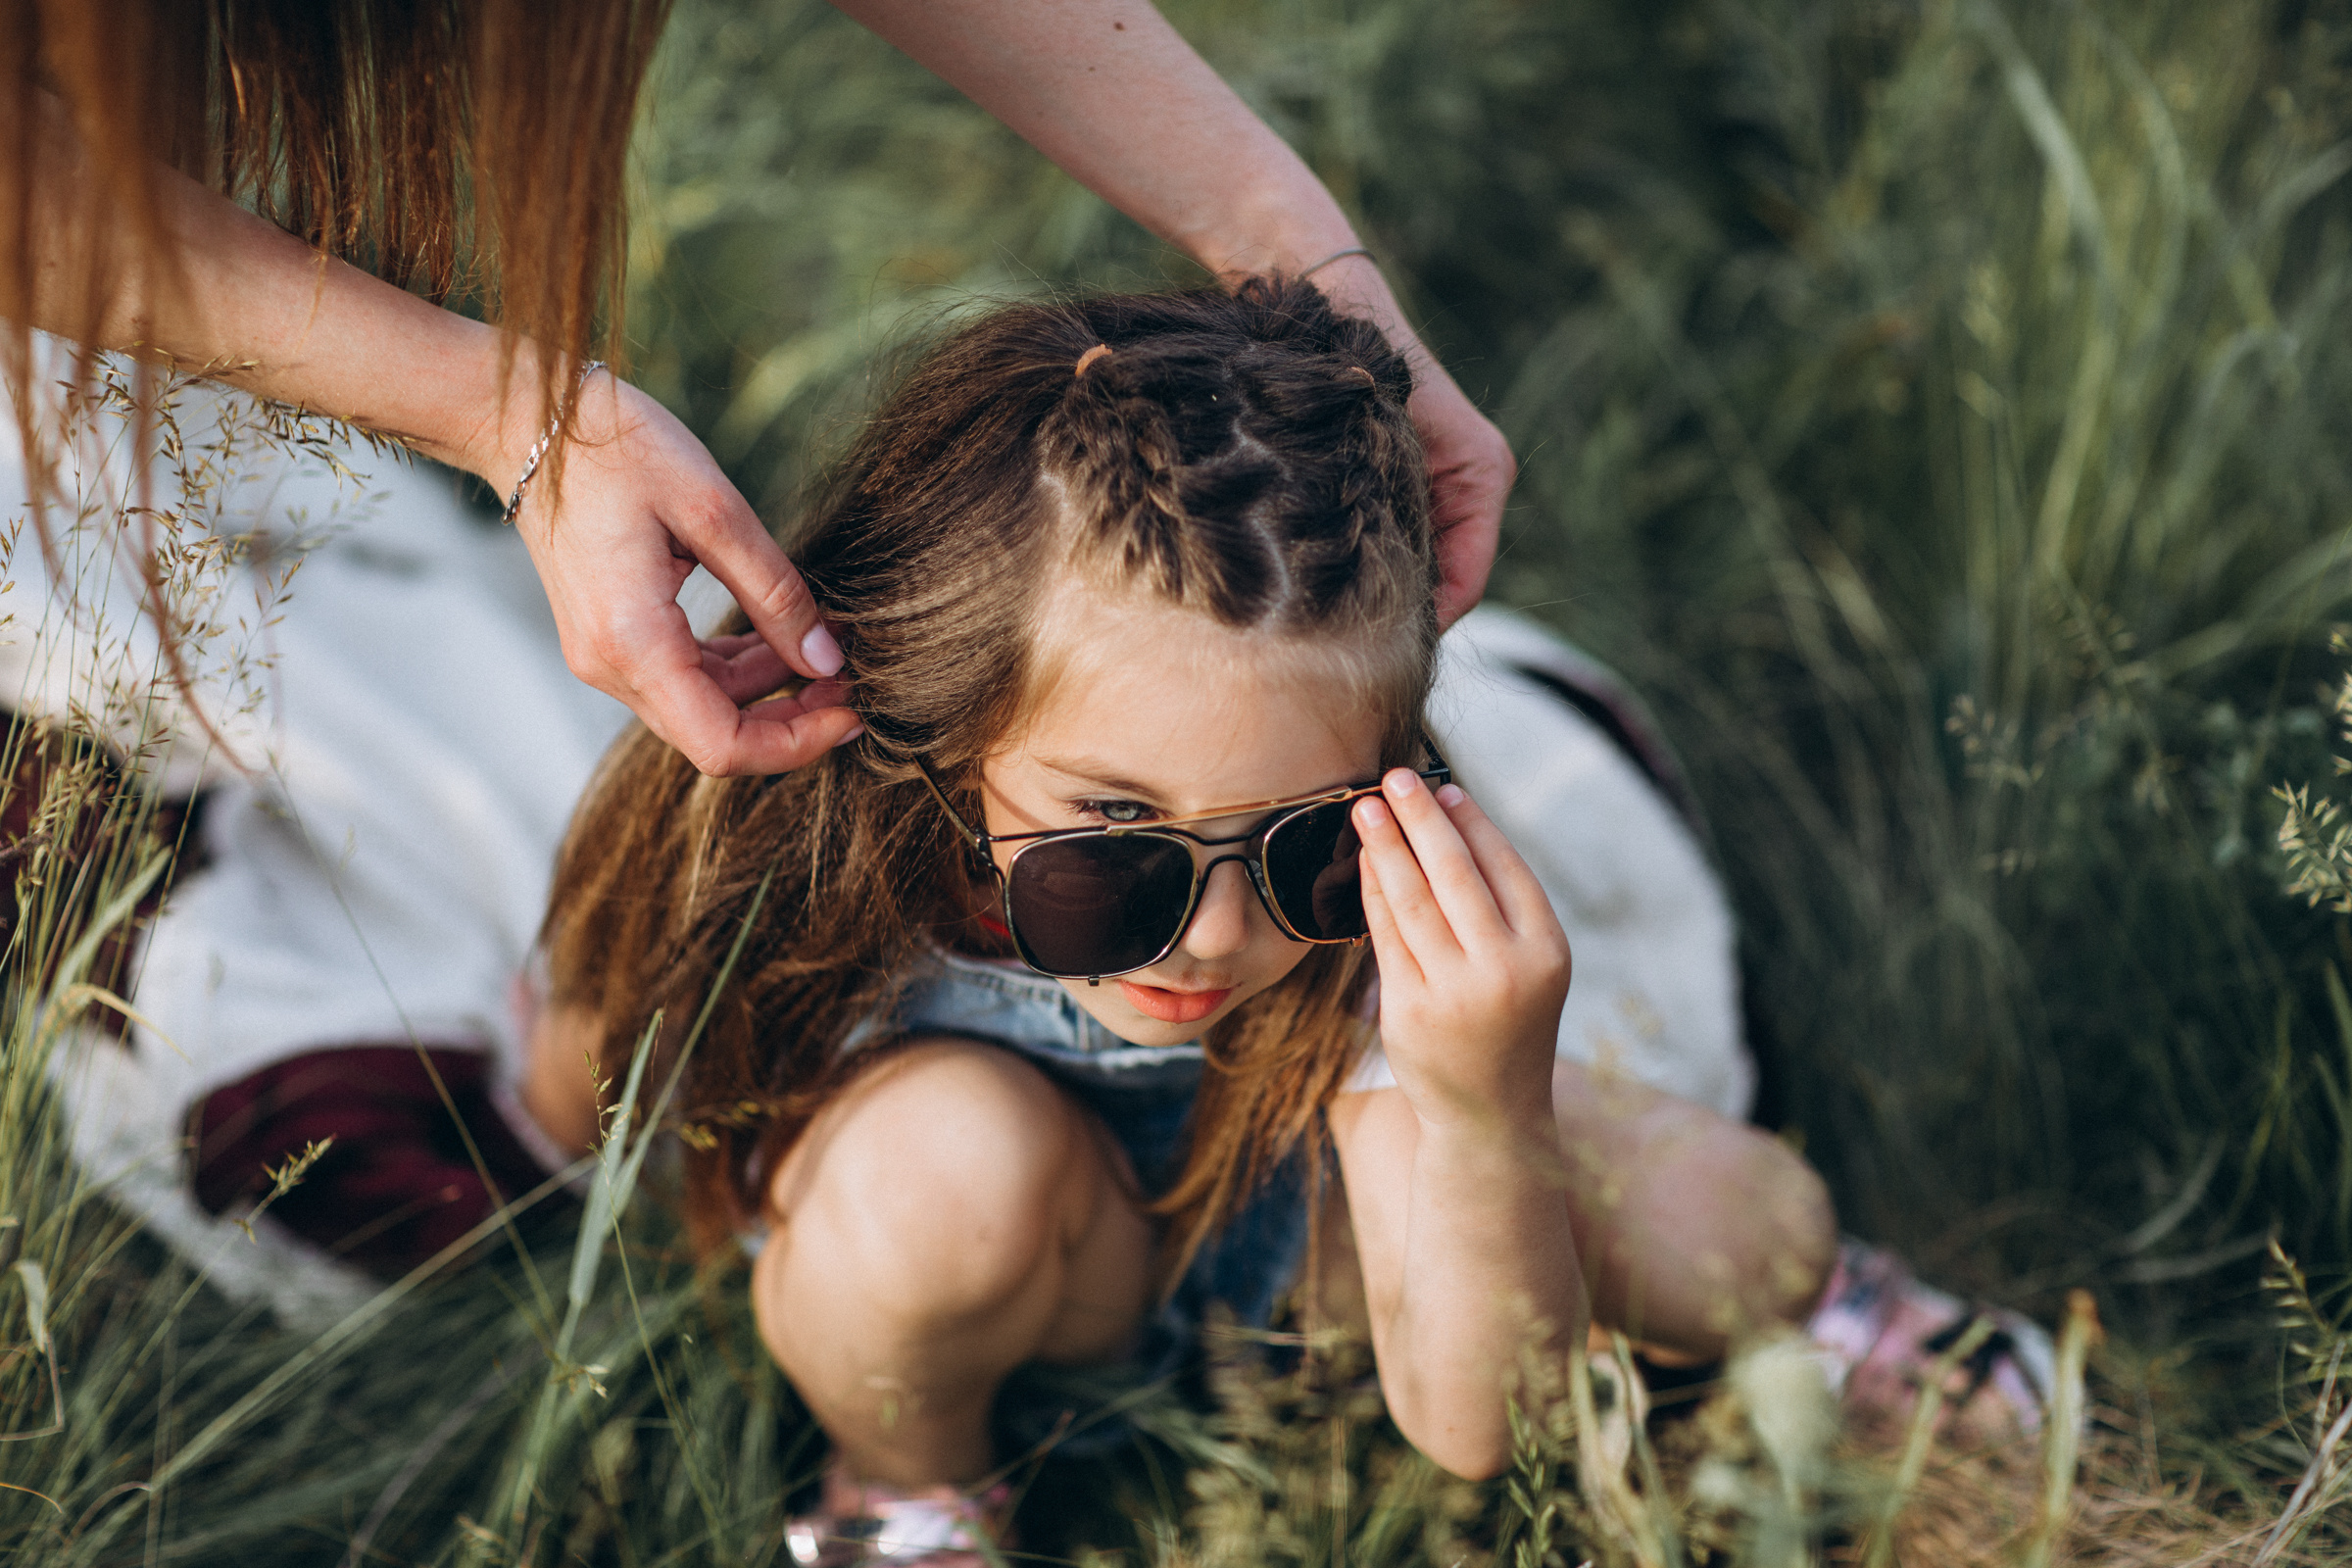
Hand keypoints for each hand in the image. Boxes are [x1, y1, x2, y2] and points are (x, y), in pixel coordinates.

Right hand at [508, 374, 864, 775]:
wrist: (528, 420)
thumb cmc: (616, 448)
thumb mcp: (714, 511)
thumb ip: (775, 593)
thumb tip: (827, 661)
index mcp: (632, 642)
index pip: (721, 746)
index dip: (796, 743)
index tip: (852, 712)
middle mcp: (609, 666)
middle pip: (713, 737)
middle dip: (790, 720)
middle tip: (852, 684)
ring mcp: (602, 656)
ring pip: (700, 710)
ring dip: (766, 693)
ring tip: (826, 651)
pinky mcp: (608, 638)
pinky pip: (680, 679)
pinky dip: (732, 669)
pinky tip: (775, 636)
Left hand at [1301, 255, 1514, 626]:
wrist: (1317, 301)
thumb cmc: (1350, 362)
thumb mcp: (1379, 448)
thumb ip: (1399, 521)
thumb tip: (1395, 608)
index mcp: (1482, 475)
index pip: (1467, 584)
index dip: (1425, 627)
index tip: (1374, 655)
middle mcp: (1470, 485)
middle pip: (1445, 583)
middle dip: (1401, 614)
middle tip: (1341, 649)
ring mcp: (1437, 486)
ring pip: (1417, 567)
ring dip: (1379, 591)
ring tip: (1327, 618)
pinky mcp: (1402, 484)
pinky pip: (1394, 545)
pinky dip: (1365, 564)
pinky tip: (1321, 579)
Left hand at [1354, 769, 1570, 1124]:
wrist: (1491, 1114)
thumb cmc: (1509, 1023)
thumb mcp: (1530, 966)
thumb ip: (1503, 906)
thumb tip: (1453, 818)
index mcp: (1547, 951)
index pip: (1506, 868)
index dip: (1473, 823)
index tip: (1444, 788)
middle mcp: (1506, 969)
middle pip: (1456, 875)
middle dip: (1423, 818)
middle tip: (1396, 777)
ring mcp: (1456, 993)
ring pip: (1414, 900)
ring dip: (1388, 846)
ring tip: (1367, 807)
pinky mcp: (1410, 1012)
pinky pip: (1386, 936)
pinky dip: (1373, 892)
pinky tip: (1363, 863)